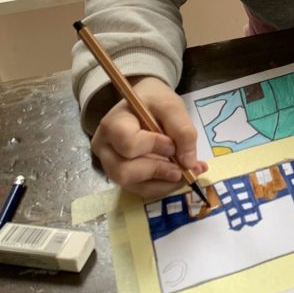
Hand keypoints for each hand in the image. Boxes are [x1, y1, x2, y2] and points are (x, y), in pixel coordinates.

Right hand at [90, 76, 207, 198]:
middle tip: (184, 167)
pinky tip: (179, 176)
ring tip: (188, 172)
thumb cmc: (155, 101)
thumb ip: (182, 130)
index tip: (172, 143)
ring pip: (133, 186)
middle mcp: (105, 148)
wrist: (145, 103)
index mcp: (113, 124)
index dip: (153, 147)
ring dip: (164, 183)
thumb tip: (188, 164)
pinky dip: (163, 186)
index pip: (127, 143)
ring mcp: (110, 164)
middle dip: (158, 171)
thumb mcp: (172, 106)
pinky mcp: (123, 176)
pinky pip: (141, 190)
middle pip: (124, 172)